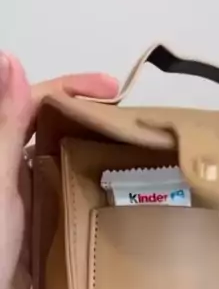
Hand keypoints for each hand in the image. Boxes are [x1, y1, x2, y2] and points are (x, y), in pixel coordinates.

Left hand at [0, 52, 117, 288]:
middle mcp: (14, 167)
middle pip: (55, 129)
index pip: (37, 103)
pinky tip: (118, 193)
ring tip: (136, 151)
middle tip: (134, 122)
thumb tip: (12, 60)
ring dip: (95, 150)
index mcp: (2, 149)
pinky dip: (91, 188)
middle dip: (90, 117)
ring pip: (65, 162)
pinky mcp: (39, 227)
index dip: (73, 88)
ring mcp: (27, 197)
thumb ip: (6, 126)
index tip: (114, 88)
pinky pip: (69, 198)